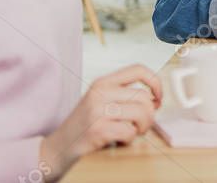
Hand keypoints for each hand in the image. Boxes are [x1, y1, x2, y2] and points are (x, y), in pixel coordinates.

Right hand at [40, 64, 161, 179]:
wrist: (58, 147)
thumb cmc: (85, 125)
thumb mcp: (101, 101)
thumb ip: (124, 95)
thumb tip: (156, 99)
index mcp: (103, 82)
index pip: (139, 69)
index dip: (155, 82)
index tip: (158, 98)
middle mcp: (100, 93)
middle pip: (144, 97)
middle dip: (150, 115)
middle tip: (141, 125)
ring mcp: (98, 111)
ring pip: (141, 113)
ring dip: (142, 127)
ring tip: (132, 132)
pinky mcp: (98, 130)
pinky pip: (130, 131)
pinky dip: (129, 139)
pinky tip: (119, 140)